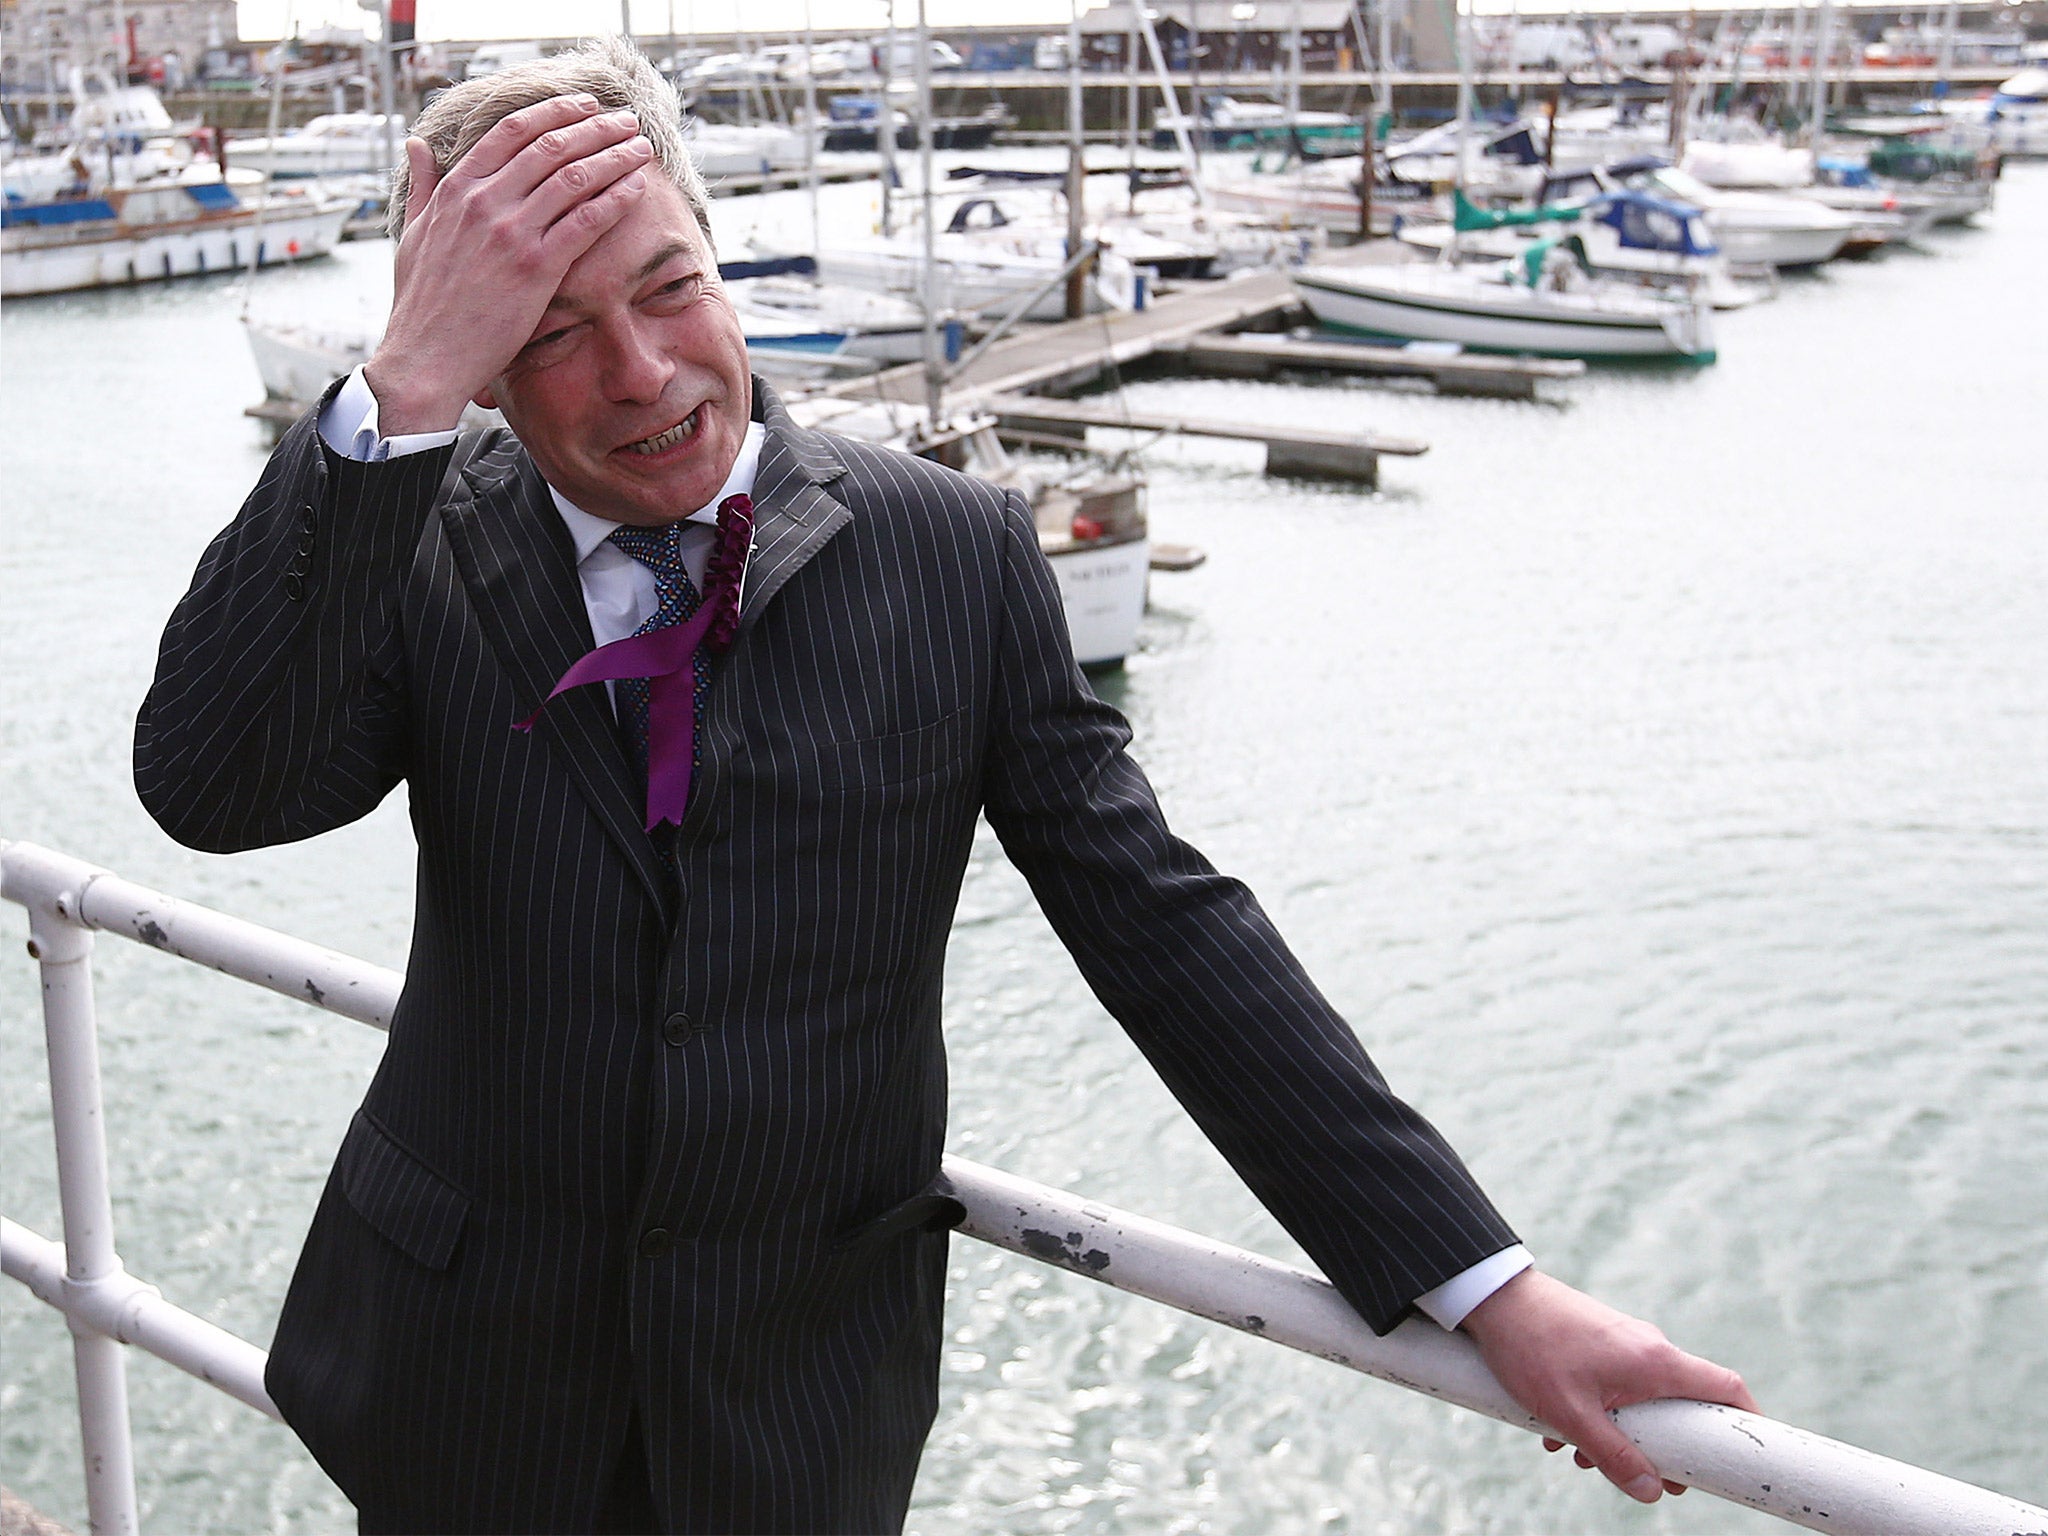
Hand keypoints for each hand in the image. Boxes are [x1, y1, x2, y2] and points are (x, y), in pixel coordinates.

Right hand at [365, 95, 656, 433]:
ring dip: (614, 156)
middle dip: (595, 128)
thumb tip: (418, 145)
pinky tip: (637, 186)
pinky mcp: (536, 267)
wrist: (427, 357)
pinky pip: (586, 221)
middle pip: (551, 146)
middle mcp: (484, 202)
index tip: (585, 107)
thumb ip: (422, 186)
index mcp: (456, 189)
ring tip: (641, 147)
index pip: (512, 132)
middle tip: (626, 121)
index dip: (555, 113)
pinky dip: (615, 198)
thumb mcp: (413, 233)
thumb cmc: (421, 303)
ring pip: (574, 177)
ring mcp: (510, 233)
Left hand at [1460, 1268, 1756, 1503]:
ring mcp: (1624, 1340)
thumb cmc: (1532, 1350)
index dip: (1748, 1421)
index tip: (1748, 1454)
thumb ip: (1613, 1456)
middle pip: (1683, 1402)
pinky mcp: (1599, 1339)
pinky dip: (1598, 1410)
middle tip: (1653, 1477)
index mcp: (1657, 1362)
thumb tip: (1652, 1492)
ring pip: (1642, 1397)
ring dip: (1620, 1432)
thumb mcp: (1572, 1415)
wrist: (1493, 1298)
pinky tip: (1556, 1431)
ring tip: (1579, 1457)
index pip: (1726, 1388)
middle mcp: (1649, 1346)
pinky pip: (1615, 1383)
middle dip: (1668, 1445)